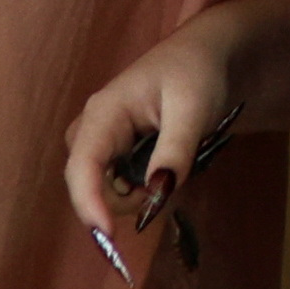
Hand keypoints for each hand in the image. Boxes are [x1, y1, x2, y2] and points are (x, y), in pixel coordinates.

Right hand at [59, 23, 234, 277]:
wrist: (208, 53)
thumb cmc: (198, 71)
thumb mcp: (194, 108)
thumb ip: (175, 151)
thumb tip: (156, 196)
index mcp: (103, 113)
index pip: (82, 167)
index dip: (88, 204)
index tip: (108, 235)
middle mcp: (93, 130)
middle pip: (91, 185)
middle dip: (125, 198)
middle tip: (170, 183)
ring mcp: (102, 142)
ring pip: (107, 189)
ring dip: (138, 192)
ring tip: (175, 161)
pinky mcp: (116, 152)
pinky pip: (121, 183)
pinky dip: (143, 186)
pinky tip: (167, 164)